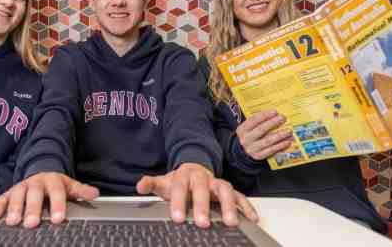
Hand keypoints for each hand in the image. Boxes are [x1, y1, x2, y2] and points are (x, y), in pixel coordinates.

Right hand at [0, 172, 98, 227]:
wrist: (41, 173)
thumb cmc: (56, 185)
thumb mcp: (70, 186)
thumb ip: (81, 190)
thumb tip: (95, 193)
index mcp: (53, 181)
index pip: (56, 193)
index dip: (57, 206)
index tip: (58, 219)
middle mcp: (36, 183)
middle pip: (34, 195)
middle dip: (32, 209)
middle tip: (32, 223)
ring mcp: (22, 187)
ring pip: (17, 196)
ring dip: (14, 209)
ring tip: (13, 222)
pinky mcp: (10, 192)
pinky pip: (2, 198)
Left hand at [136, 163, 257, 227]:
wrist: (194, 169)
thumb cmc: (179, 181)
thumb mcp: (164, 182)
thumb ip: (151, 183)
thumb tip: (139, 186)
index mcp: (184, 175)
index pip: (180, 187)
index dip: (179, 202)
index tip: (178, 218)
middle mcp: (202, 177)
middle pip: (203, 188)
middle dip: (203, 206)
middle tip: (203, 223)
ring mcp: (217, 183)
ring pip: (225, 190)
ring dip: (229, 206)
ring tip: (231, 222)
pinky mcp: (229, 190)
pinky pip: (240, 196)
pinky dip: (246, 206)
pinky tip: (251, 218)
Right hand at [236, 110, 291, 160]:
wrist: (243, 152)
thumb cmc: (249, 135)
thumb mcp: (248, 127)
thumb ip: (258, 121)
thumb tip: (274, 114)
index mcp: (242, 129)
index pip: (254, 120)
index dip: (264, 115)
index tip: (275, 111)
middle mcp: (246, 139)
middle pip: (261, 129)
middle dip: (272, 123)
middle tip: (283, 118)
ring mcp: (252, 148)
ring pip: (267, 141)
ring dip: (279, 135)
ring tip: (289, 131)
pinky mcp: (259, 156)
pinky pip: (271, 150)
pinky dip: (280, 146)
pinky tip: (287, 142)